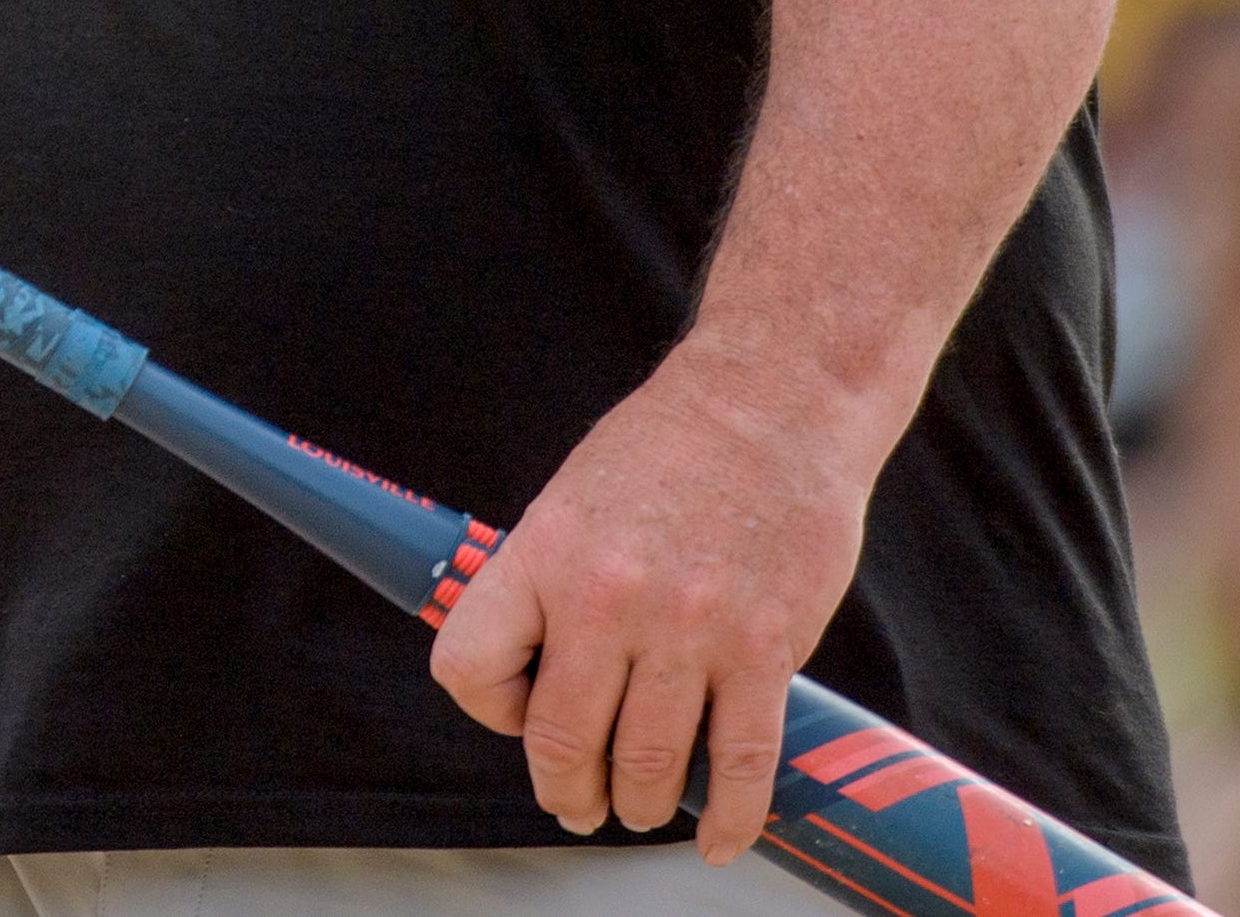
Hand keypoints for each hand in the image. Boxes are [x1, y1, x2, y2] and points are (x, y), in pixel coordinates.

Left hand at [426, 337, 880, 864]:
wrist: (770, 403)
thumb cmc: (669, 447)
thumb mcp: (574, 498)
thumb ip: (552, 580)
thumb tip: (534, 663)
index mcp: (543, 552)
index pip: (469, 665)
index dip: (489, 709)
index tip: (516, 714)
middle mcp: (606, 596)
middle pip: (562, 738)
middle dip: (566, 788)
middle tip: (577, 799)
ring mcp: (688, 627)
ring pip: (647, 766)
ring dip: (639, 804)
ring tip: (640, 804)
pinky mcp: (764, 649)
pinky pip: (738, 766)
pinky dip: (726, 818)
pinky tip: (716, 835)